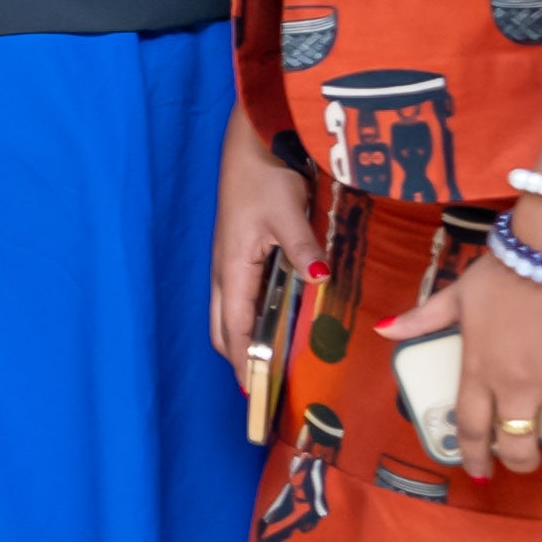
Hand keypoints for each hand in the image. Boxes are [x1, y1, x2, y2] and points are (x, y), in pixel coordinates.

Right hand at [209, 104, 321, 364]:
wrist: (250, 147)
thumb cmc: (264, 179)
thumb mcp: (286, 213)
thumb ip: (303, 249)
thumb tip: (320, 280)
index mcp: (231, 269)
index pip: (233, 328)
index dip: (242, 362)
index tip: (254, 393)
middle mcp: (224, 273)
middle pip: (221, 328)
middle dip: (237, 360)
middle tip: (261, 388)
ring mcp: (228, 264)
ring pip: (225, 315)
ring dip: (241, 342)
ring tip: (266, 365)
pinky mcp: (237, 256)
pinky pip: (237, 299)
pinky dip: (248, 321)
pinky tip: (271, 325)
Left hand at [387, 236, 541, 478]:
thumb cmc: (505, 271)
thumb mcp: (456, 296)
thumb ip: (423, 318)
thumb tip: (385, 330)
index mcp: (480, 369)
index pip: (470, 427)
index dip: (473, 456)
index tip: (479, 471)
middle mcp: (518, 383)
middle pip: (519, 444)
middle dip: (524, 462)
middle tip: (530, 459)